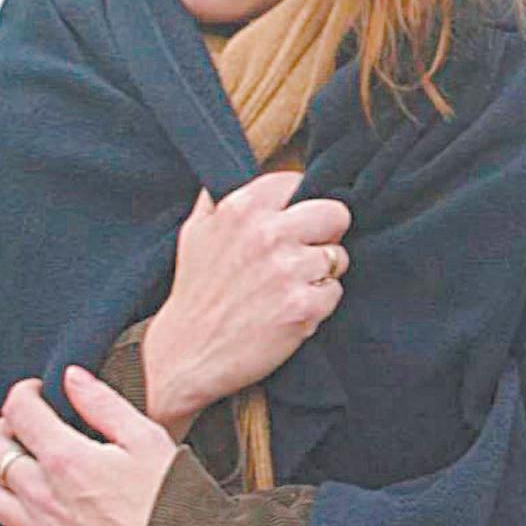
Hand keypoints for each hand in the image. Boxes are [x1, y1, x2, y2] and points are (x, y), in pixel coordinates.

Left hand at [0, 367, 178, 525]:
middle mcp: (43, 495)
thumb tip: (72, 377)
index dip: (23, 393)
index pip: (21, 413)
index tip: (36, 391)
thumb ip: (104, 404)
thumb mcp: (148, 439)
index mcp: (67, 458)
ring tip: (3, 461)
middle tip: (19, 423)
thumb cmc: (172, 500)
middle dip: (1, 427)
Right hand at [144, 172, 350, 435]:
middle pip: (336, 212)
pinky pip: (334, 292)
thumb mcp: (195, 232)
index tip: (291, 222)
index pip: (298, 182)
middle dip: (325, 233)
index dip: (299, 203)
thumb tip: (241, 170)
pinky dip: (319, 304)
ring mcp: (288, 271)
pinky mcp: (303, 307)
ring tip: (288, 288)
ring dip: (321, 273)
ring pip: (338, 256)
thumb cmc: (195, 293)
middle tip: (303, 253)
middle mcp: (268, 234)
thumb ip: (220, 197)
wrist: (186, 355)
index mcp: (241, 209)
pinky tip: (290, 311)